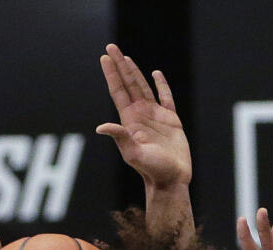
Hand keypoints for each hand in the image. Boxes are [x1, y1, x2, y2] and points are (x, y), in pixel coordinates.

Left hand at [96, 44, 190, 189]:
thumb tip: (101, 127)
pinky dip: (161, 85)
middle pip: (128, 84)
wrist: (171, 179)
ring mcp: (155, 116)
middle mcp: (140, 115)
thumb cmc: (152, 170)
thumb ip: (120, 138)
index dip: (112, 74)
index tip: (105, 57)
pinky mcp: (171, 121)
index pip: (118, 91)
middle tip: (111, 47)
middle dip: (120, 66)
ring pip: (143, 88)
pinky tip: (156, 75)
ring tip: (127, 58)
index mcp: (130, 120)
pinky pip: (166, 98)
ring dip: (135, 73)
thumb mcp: (133, 154)